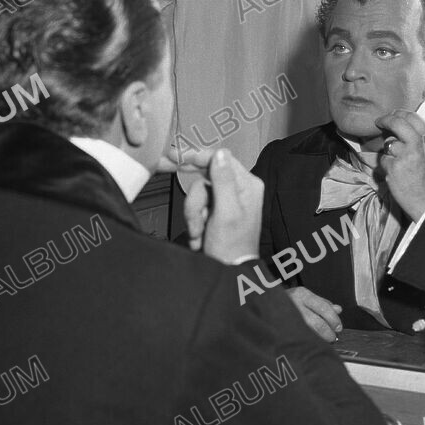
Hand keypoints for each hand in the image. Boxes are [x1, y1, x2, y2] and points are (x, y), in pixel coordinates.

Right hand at [182, 148, 262, 263]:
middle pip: (205, 179)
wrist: (229, 271)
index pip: (222, 159)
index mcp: (248, 185)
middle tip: (197, 222)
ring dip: (194, 216)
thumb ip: (223, 181)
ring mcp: (228, 199)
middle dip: (196, 202)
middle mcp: (240, 188)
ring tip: (200, 234)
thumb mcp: (226, 212)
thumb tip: (220, 152)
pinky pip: (198, 206)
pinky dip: (195, 222)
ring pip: (198, 194)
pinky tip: (201, 236)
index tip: (177, 157)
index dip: (199, 158)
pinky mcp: (218, 210)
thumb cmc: (231, 246)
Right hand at [286, 286, 342, 341]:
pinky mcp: (281, 330)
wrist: (264, 304)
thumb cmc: (289, 301)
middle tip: (333, 337)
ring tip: (325, 340)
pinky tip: (312, 342)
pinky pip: (299, 338)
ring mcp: (287, 318)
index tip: (338, 328)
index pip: (323, 308)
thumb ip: (322, 303)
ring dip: (320, 338)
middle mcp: (294, 305)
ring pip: (309, 332)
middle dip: (328, 332)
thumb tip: (338, 310)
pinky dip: (309, 341)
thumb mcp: (305, 297)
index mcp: (302, 294)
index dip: (333, 320)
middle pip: (317, 323)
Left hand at [375, 108, 424, 220]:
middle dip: (386, 120)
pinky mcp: (394, 167)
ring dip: (390, 151)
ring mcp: (405, 155)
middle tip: (380, 122)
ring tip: (400, 163)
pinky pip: (384, 160)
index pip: (412, 117)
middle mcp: (418, 144)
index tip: (392, 116)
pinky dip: (387, 166)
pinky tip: (398, 175)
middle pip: (397, 123)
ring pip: (389, 143)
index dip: (398, 113)